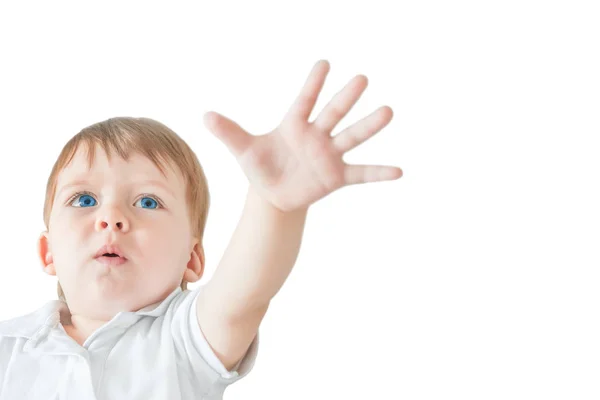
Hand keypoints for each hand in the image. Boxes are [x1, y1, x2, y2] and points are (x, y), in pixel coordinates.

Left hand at [203, 59, 402, 211]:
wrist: (274, 193)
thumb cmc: (261, 166)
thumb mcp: (244, 150)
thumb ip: (229, 132)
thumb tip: (205, 116)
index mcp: (294, 124)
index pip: (305, 100)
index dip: (313, 83)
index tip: (324, 63)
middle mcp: (316, 135)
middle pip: (333, 113)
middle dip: (346, 98)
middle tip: (361, 79)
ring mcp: (329, 155)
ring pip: (352, 137)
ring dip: (369, 125)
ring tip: (388, 111)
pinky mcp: (337, 176)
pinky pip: (361, 173)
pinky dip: (378, 172)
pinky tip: (399, 171)